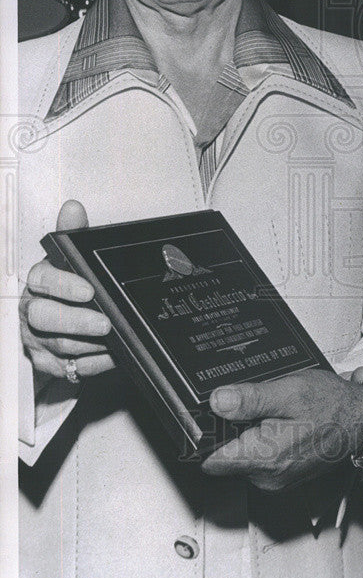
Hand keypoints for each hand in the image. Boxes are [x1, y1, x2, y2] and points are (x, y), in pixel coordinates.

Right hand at [19, 200, 113, 381]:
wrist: (58, 318)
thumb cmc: (67, 283)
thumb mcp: (70, 256)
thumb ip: (72, 233)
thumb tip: (73, 208)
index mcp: (38, 282)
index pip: (42, 282)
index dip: (64, 287)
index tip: (88, 290)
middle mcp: (32, 311)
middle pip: (45, 318)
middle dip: (78, 322)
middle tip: (105, 323)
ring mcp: (38, 340)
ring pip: (61, 346)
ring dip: (91, 344)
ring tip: (116, 337)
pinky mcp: (49, 364)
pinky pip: (72, 369)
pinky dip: (95, 363)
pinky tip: (113, 354)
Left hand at [201, 370, 362, 491]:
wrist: (361, 422)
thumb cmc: (332, 407)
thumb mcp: (290, 391)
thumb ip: (251, 398)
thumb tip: (217, 401)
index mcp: (265, 456)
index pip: (210, 460)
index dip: (203, 438)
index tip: (205, 420)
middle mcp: (266, 477)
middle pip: (223, 458)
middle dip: (227, 433)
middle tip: (246, 407)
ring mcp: (274, 480)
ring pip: (240, 459)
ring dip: (245, 436)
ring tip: (265, 413)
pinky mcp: (281, 477)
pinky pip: (256, 462)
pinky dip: (260, 443)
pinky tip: (275, 424)